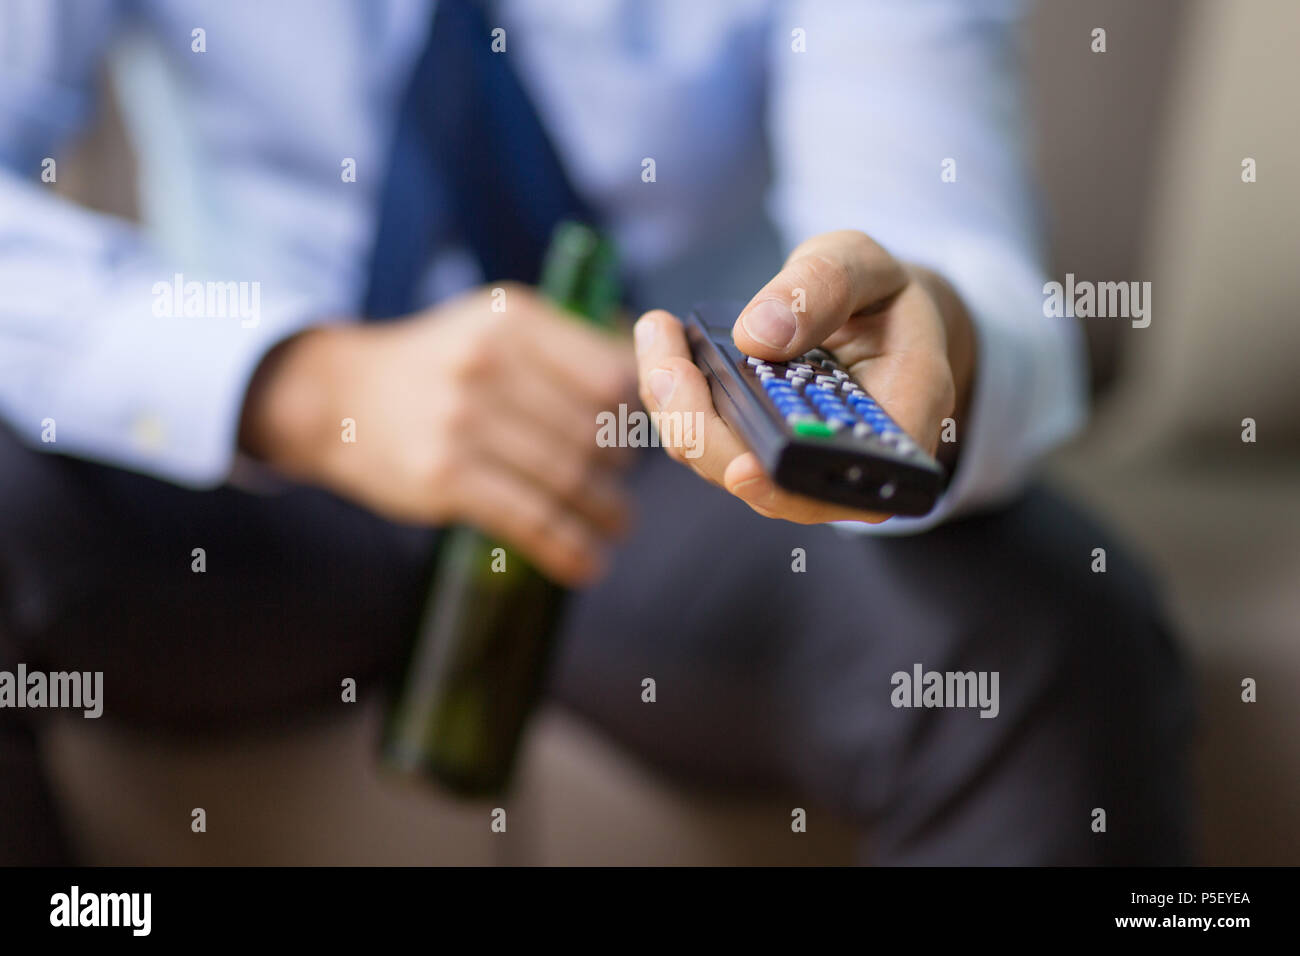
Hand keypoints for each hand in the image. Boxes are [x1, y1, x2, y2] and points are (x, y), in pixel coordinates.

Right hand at [239, 283, 637, 583]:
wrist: (336, 396)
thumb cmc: (435, 366)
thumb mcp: (494, 326)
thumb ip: (565, 347)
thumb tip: (648, 377)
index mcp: (513, 320)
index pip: (609, 376)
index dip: (633, 418)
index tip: (636, 442)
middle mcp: (489, 362)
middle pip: (590, 431)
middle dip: (618, 471)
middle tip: (622, 490)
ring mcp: (464, 420)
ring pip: (566, 477)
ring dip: (604, 513)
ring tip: (617, 526)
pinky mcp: (445, 475)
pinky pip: (529, 518)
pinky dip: (567, 548)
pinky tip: (587, 564)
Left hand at [633, 230, 974, 524]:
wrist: (872, 311)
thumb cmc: (875, 292)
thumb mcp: (859, 262)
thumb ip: (822, 287)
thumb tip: (759, 337)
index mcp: (904, 419)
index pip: (854, 491)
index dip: (795, 492)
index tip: (742, 469)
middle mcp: (848, 459)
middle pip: (770, 487)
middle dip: (707, 437)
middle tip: (669, 372)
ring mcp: (795, 460)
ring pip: (725, 466)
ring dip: (678, 411)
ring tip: (658, 336)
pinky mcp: (755, 447)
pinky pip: (705, 440)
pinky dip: (674, 397)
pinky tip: (661, 339)